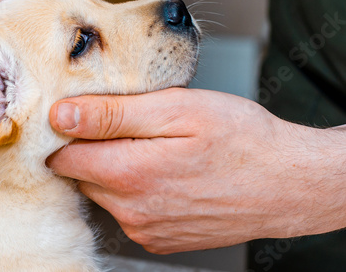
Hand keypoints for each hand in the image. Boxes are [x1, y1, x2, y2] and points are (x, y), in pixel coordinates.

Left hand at [48, 88, 345, 253]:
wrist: (287, 184)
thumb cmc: (241, 140)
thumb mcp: (177, 109)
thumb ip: (112, 114)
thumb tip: (61, 116)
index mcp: (129, 174)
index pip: (63, 156)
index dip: (68, 131)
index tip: (84, 114)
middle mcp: (131, 210)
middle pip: (81, 175)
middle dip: (93, 148)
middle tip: (128, 125)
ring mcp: (145, 229)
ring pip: (103, 193)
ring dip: (115, 169)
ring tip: (152, 147)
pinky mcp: (158, 238)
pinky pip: (127, 211)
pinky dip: (134, 190)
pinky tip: (165, 172)